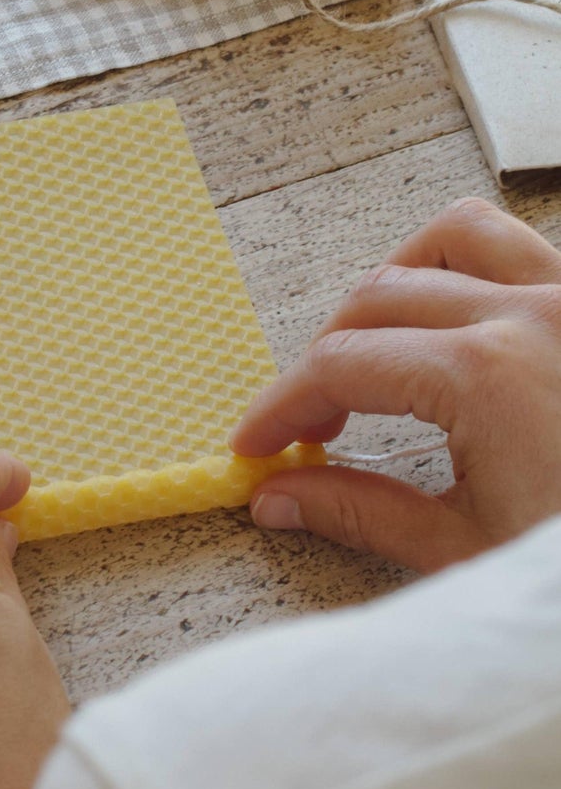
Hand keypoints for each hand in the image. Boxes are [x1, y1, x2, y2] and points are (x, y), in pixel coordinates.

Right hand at [232, 197, 560, 572]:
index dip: (282, 406)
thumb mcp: (470, 551)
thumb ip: (362, 513)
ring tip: (379, 346)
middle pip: (376, 298)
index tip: (258, 445)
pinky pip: (525, 246)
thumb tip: (281, 498)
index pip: (340, 367)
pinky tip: (463, 323)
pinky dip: (476, 265)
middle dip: (324, 358)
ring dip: (397, 281)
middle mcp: (530, 314)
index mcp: (485, 374)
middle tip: (309, 425)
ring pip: (453, 236)